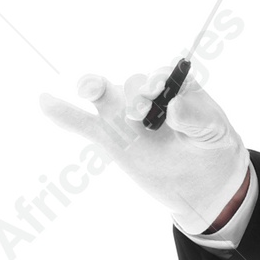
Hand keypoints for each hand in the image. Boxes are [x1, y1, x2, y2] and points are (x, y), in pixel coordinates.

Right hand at [39, 63, 249, 234]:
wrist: (203, 183)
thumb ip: (199, 117)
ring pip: (104, 94)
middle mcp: (146, 96)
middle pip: (134, 84)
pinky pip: (82, 124)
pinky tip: (45, 102)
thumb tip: (175, 107)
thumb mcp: (215, 134)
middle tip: (142, 113)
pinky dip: (63, 113)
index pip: (164, 77)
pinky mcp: (110, 137)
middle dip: (136, 93)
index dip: (160, 80)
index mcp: (175, 88)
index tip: (162, 91)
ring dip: (95, 87)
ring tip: (90, 90)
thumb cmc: (211, 148)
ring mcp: (124, 116)